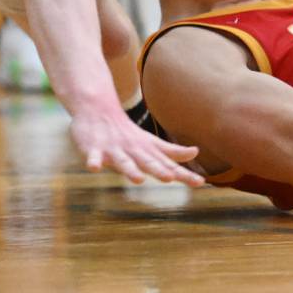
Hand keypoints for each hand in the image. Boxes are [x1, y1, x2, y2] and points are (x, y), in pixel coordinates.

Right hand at [70, 105, 204, 186]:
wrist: (98, 110)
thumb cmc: (128, 133)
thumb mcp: (151, 143)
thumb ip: (172, 151)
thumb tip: (196, 152)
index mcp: (148, 151)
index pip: (168, 165)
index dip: (183, 174)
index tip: (199, 182)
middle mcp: (133, 151)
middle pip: (147, 162)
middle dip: (158, 170)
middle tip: (169, 177)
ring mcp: (114, 149)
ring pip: (122, 161)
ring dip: (130, 170)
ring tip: (138, 179)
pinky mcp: (93, 149)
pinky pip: (92, 157)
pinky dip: (93, 162)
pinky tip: (94, 168)